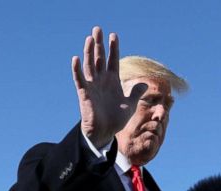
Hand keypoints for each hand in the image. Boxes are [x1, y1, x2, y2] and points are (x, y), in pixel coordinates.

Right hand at [71, 27, 146, 148]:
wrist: (105, 132)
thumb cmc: (116, 119)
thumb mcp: (130, 104)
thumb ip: (135, 92)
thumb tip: (144, 83)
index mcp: (112, 81)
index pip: (113, 60)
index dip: (113, 48)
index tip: (113, 35)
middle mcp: (101, 80)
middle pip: (99, 58)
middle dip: (99, 43)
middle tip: (98, 28)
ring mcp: (92, 86)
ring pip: (90, 65)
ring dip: (89, 51)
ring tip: (89, 37)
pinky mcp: (84, 93)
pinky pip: (79, 80)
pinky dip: (77, 70)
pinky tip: (76, 58)